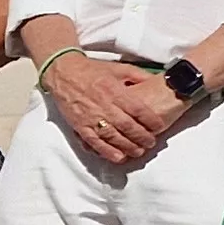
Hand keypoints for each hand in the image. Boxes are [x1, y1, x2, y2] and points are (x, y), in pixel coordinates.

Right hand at [46, 55, 174, 166]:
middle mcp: (104, 106)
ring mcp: (92, 118)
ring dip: (128, 146)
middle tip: (151, 142)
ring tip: (139, 151)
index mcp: (115, 91)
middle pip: (128, 126)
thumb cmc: (92, 70)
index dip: (150, 120)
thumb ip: (138, 75)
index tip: (159, 126)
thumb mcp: (119, 68)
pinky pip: (95, 142)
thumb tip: (155, 80)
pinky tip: (118, 157)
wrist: (64, 73)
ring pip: (113, 137)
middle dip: (142, 137)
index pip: (138, 109)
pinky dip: (107, 151)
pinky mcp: (80, 126)